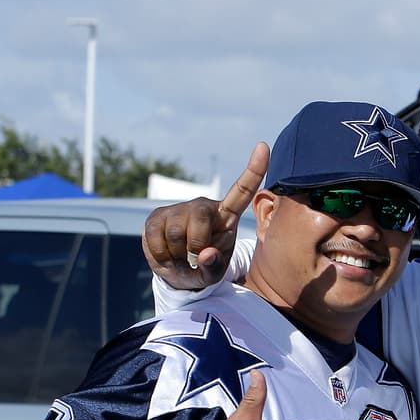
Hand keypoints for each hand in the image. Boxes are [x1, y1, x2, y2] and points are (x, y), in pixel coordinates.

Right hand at [142, 142, 268, 289]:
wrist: (178, 272)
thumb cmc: (205, 267)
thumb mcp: (214, 273)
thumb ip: (214, 266)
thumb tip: (204, 253)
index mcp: (227, 216)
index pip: (242, 191)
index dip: (254, 170)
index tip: (263, 146)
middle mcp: (203, 206)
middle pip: (200, 219)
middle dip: (195, 244)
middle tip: (194, 258)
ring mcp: (179, 209)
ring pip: (176, 234)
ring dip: (177, 254)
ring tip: (181, 256)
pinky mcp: (156, 215)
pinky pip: (156, 239)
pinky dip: (161, 255)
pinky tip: (167, 254)